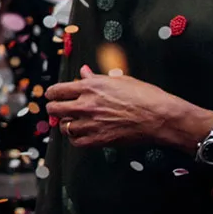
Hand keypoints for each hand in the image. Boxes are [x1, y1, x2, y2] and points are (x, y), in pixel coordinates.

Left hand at [45, 67, 201, 149]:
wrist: (160, 117)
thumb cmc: (145, 96)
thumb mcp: (120, 80)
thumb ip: (97, 77)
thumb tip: (84, 71)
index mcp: (91, 86)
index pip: (58, 90)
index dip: (52, 93)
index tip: (53, 95)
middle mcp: (87, 104)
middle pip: (55, 109)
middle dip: (53, 108)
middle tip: (56, 109)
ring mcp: (92, 123)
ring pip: (64, 126)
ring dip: (66, 124)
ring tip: (71, 122)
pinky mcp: (99, 139)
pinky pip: (76, 142)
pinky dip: (75, 138)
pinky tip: (80, 134)